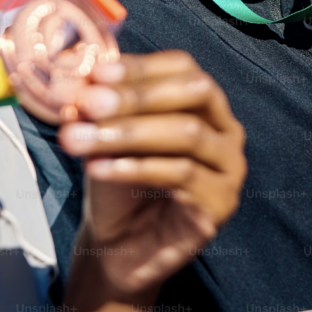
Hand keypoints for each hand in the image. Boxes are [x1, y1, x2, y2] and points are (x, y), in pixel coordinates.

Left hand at [59, 51, 245, 300]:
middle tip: (89, 103)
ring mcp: (230, 167)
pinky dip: (136, 167)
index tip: (96, 74)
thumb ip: (99, 106)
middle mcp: (226, 129)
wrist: (118, 244)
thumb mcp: (104, 134)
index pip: (182, 67)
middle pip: (195, 93)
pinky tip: (100, 167)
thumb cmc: (117, 182)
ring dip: (129, 132)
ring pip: (188, 134)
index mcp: (203, 102)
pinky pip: (182, 175)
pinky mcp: (222, 203)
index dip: (141, 67)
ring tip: (81, 139)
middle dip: (138, 96)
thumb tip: (82, 79)